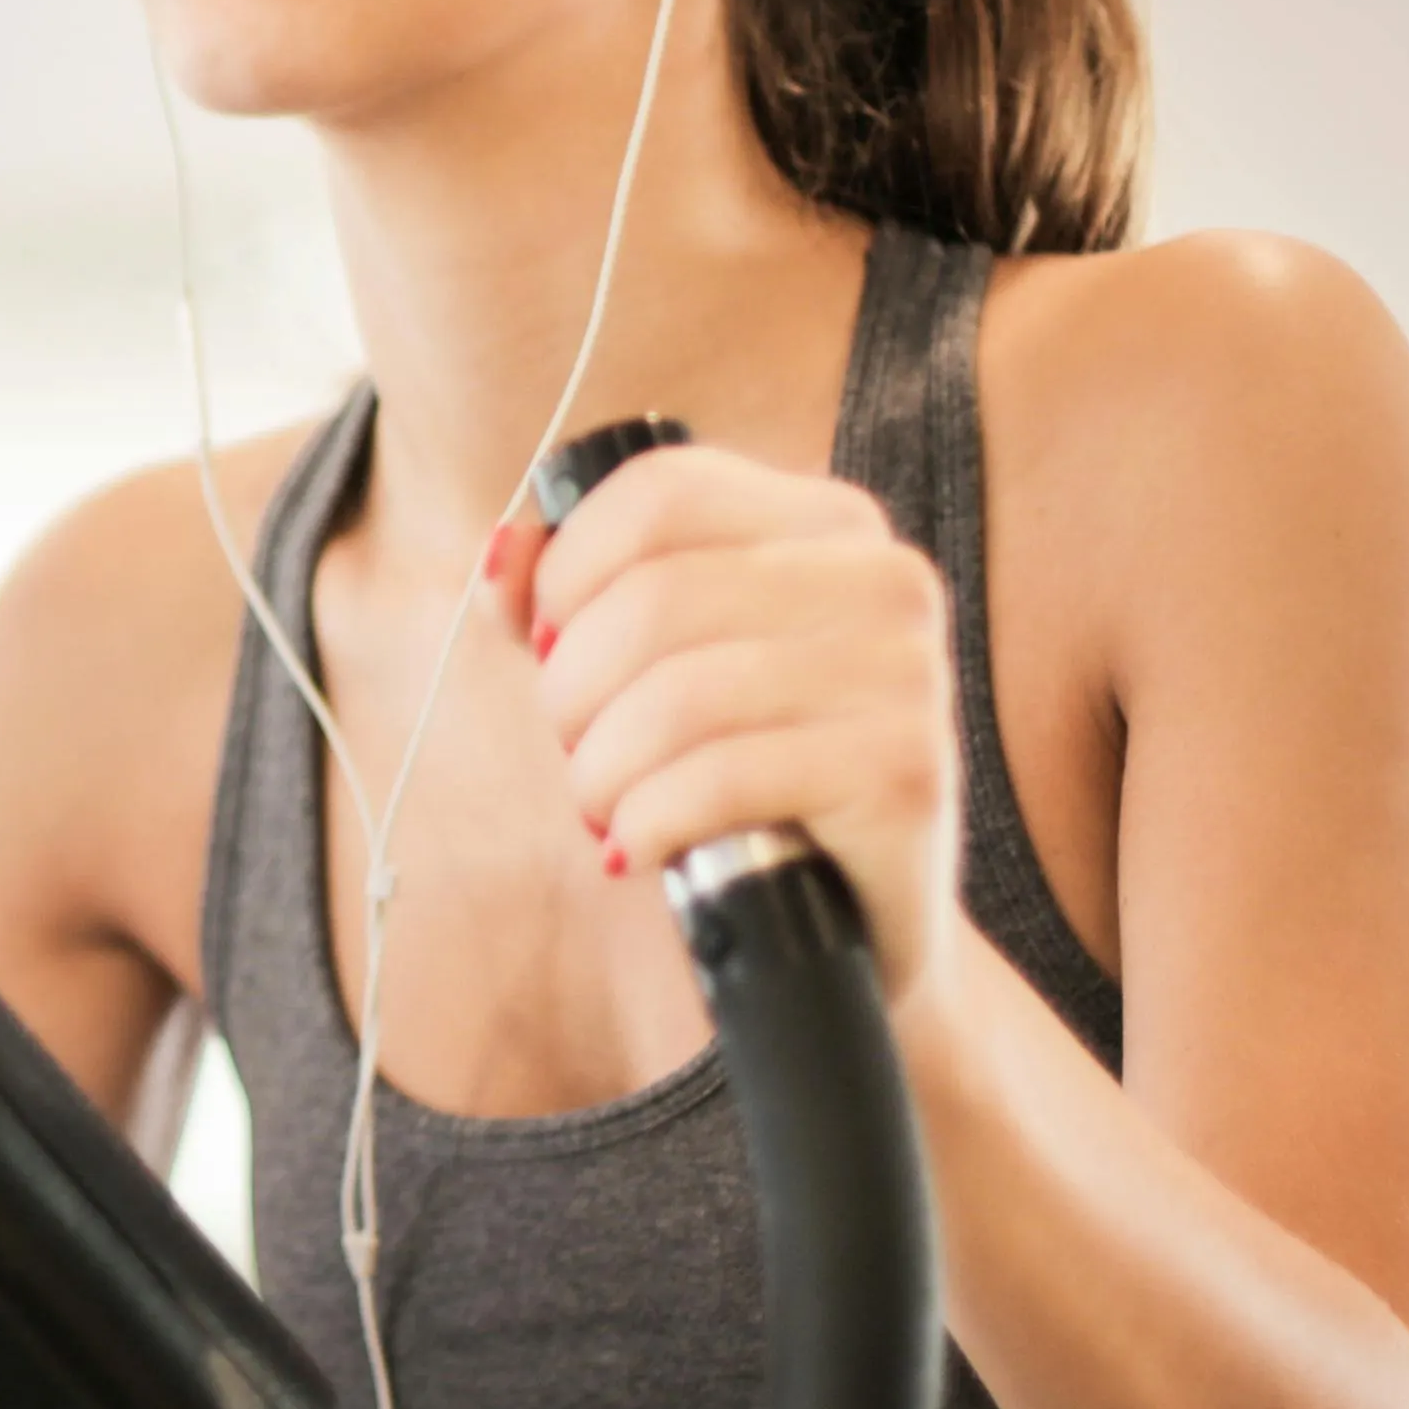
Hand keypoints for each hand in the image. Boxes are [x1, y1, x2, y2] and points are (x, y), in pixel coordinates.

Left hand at [511, 444, 958, 1007]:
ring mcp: (907, 673)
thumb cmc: (744, 777)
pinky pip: (721, 779)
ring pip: (680, 694)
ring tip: (601, 807)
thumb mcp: (651, 671)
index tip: (546, 644)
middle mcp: (885, 580)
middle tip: (574, 749)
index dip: (570, 569)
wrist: (858, 918)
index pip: (662, 490)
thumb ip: (568, 600)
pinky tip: (638, 848)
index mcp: (829, 523)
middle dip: (573, 687)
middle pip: (656, 596)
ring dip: (601, 768)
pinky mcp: (903, 773)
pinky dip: (647, 820)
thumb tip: (501, 554)